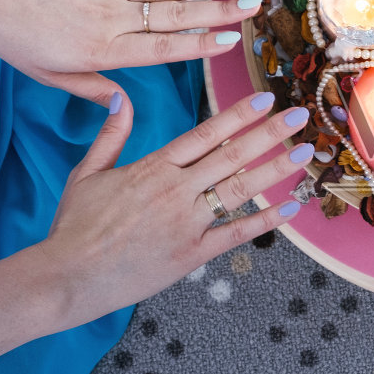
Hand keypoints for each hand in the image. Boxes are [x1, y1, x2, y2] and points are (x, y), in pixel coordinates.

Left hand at [0, 0, 260, 105]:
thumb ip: (91, 89)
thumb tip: (125, 106)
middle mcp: (112, 17)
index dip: (199, 45)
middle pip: (176, 15)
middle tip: (254, 5)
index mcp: (102, 50)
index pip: (162, 48)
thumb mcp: (48, 76)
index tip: (232, 41)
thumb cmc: (14, 36)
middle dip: (219, 11)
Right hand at [41, 92, 311, 321]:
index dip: (238, 115)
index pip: (205, 133)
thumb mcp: (86, 173)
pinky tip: (291, 208)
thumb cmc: (74, 226)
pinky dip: (265, 222)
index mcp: (153, 167)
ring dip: (276, 170)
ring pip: (240, 190)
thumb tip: (118, 96)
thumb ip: (110, 135)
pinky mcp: (192, 254)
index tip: (265, 98)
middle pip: (231, 156)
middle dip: (269, 134)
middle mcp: (176, 191)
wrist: (68, 276)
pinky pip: (236, 234)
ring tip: (305, 153)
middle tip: (299, 115)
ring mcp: (187, 223)